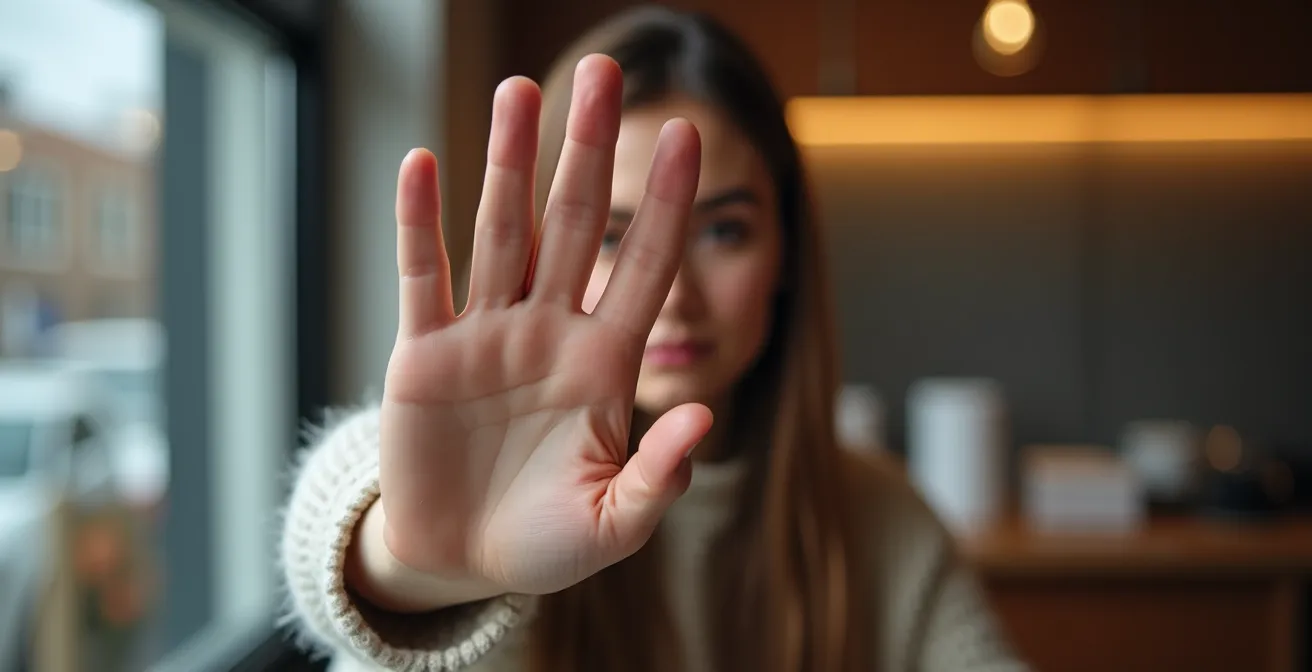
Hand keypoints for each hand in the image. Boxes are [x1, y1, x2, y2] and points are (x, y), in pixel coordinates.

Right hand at [365, 54, 708, 605]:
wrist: (461, 563)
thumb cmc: (545, 544)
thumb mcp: (612, 525)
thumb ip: (658, 478)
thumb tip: (703, 415)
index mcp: (605, 365)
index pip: (645, 266)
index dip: (667, 204)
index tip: (690, 137)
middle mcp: (550, 332)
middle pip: (575, 223)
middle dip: (590, 150)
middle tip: (604, 72)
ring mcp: (487, 337)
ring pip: (502, 232)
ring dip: (509, 162)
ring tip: (521, 91)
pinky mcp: (426, 356)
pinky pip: (424, 277)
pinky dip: (420, 223)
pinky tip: (423, 164)